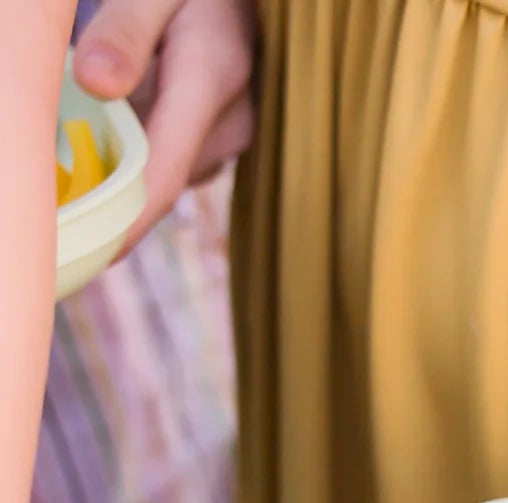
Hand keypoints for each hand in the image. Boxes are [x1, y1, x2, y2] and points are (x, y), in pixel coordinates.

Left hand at [73, 0, 256, 253]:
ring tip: (82, 164)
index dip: (124, 226)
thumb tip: (93, 83)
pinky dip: (145, 155)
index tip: (90, 257)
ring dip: (128, 172)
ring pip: (170, 173)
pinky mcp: (229, 134)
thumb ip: (124, 32)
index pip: (163, 179)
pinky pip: (179, 159)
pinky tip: (118, 131)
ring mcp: (235, 133)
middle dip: (114, 199)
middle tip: (63, 210)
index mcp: (211, 83)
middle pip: (162, 184)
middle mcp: (231, 123)